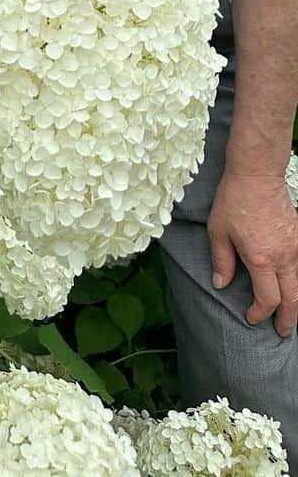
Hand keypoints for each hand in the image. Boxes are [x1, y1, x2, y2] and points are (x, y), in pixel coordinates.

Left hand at [207, 170, 297, 335]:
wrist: (257, 174)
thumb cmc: (234, 200)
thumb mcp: (218, 231)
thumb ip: (221, 261)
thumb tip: (221, 285)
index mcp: (261, 259)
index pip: (267, 299)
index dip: (259, 313)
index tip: (251, 318)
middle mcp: (284, 257)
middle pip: (293, 300)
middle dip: (288, 320)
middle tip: (281, 332)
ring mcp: (296, 248)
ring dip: (297, 305)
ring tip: (289, 316)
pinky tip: (292, 289)